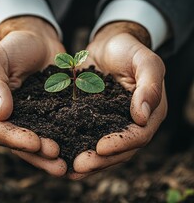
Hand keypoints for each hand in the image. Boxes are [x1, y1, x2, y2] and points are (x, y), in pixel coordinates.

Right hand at [0, 16, 66, 176]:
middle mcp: (13, 118)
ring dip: (52, 155)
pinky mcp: (52, 112)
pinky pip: (58, 129)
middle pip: (21, 144)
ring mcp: (34, 117)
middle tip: (58, 163)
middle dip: (39, 155)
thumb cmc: (15, 47)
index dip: (16, 140)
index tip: (36, 143)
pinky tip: (79, 147)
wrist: (39, 40)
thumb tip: (1, 113)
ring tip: (68, 165)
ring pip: (40, 142)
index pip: (0, 130)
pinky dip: (67, 140)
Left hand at [69, 22, 166, 178]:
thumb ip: (150, 86)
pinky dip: (76, 144)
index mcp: (149, 112)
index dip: (121, 144)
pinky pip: (86, 133)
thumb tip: (143, 117)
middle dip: (100, 159)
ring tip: (68, 167)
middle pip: (119, 149)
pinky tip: (61, 152)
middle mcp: (130, 122)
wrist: (109, 43)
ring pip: (102, 147)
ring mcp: (111, 121)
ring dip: (87, 158)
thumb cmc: (129, 49)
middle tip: (79, 165)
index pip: (138, 135)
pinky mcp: (93, 116)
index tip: (101, 147)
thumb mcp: (145, 61)